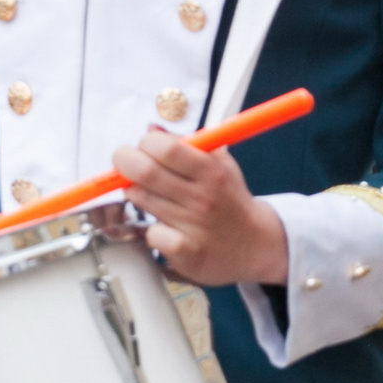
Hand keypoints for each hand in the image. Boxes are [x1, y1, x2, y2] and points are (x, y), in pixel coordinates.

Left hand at [113, 128, 289, 287]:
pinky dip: (151, 229)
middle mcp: (203, 197)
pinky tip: (163, 228)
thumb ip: (187, 144)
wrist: (257, 244)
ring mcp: (195, 227)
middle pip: (146, 172)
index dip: (146, 143)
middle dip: (125, 162)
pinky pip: (152, 235)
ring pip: (141, 200)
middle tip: (125, 164)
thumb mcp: (219, 164)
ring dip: (136, 193)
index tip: (145, 146)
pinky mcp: (188, 254)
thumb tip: (151, 128)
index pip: (166, 148)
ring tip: (148, 193)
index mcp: (212, 170)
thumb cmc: (229, 199)